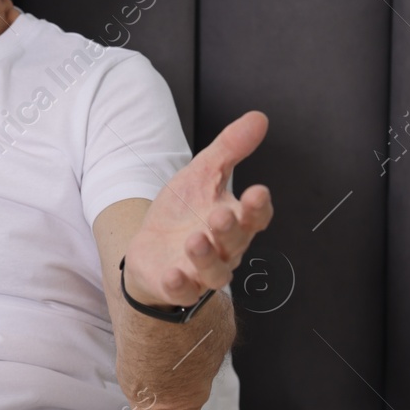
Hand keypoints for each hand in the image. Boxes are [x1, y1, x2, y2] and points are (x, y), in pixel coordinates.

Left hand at [123, 110, 274, 307]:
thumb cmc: (182, 212)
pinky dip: (180, 284)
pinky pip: (184, 291)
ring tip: (194, 240)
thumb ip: (229, 149)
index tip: (258, 191)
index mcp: (234, 220)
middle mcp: (224, 248)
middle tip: (219, 215)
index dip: (258, 207)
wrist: (151, 249)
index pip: (256, 216)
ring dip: (206, 257)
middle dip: (229, 229)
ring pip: (215, 272)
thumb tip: (258, 118)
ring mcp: (201, 271)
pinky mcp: (178, 286)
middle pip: (236, 242)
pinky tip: (174, 274)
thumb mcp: (201, 174)